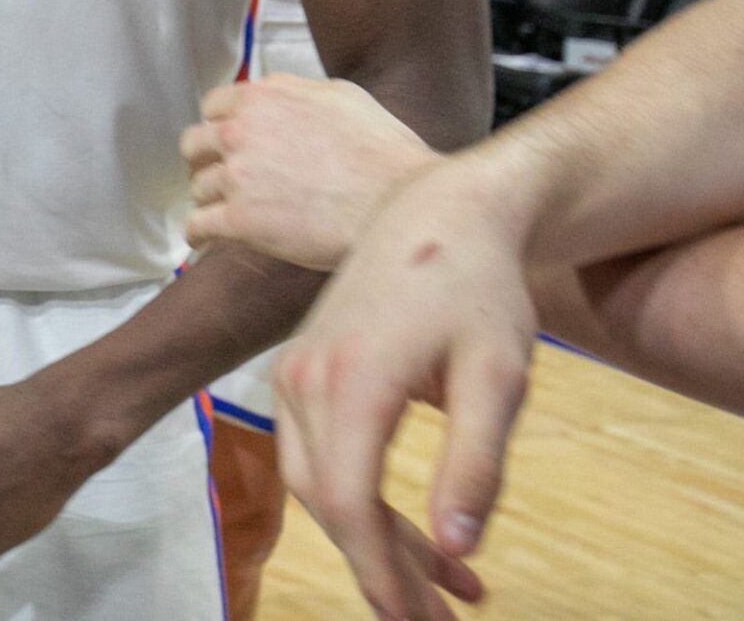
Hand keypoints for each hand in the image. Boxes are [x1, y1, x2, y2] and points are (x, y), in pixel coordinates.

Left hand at [184, 77, 440, 269]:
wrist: (398, 201)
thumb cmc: (383, 154)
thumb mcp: (342, 96)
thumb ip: (298, 91)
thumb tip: (280, 95)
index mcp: (264, 99)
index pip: (214, 106)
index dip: (218, 125)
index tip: (221, 140)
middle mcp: (241, 132)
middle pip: (196, 144)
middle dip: (205, 159)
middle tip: (215, 173)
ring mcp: (238, 176)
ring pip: (199, 187)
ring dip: (209, 199)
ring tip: (221, 209)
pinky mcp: (240, 219)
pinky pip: (199, 225)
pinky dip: (198, 233)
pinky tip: (203, 239)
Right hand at [274, 166, 534, 620]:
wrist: (441, 213)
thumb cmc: (478, 291)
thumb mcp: (497, 378)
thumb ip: (475, 466)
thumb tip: (455, 550)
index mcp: (352, 380)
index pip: (348, 502)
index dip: (382, 574)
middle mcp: (305, 380)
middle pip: (327, 501)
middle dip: (382, 571)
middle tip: (440, 620)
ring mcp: (296, 373)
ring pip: (318, 482)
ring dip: (376, 541)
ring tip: (447, 587)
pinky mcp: (303, 370)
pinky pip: (320, 453)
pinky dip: (361, 499)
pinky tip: (416, 530)